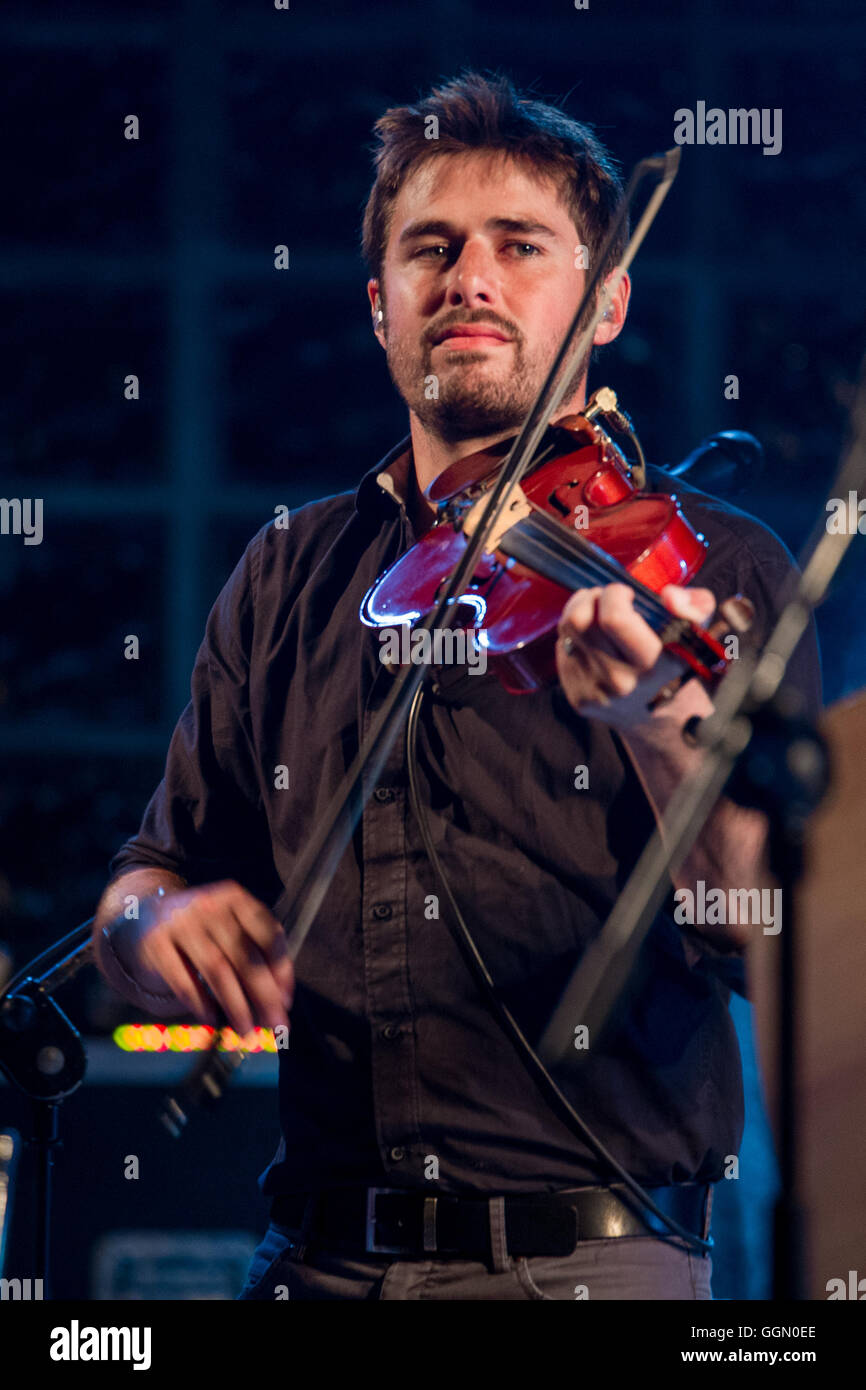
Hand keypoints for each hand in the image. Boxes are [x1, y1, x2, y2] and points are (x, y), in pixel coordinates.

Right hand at [132, 881, 293, 1035]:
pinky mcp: (155, 943)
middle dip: (263, 995)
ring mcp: (181, 922)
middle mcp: (209, 905)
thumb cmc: (202, 928)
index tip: (286, 1000)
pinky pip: (183, 979)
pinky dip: (200, 1003)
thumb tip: (279, 998)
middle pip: (244, 955)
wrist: (145, 915)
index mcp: (235, 898)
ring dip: (236, 1005)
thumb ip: (257, 952)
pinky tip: (212, 1019)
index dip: (281, 969)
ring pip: (217, 969)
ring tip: (246, 1031)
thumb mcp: (230, 926)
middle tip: (275, 1024)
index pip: (267, 934)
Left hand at [556, 582, 715, 729]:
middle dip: (594, 597)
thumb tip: (669, 595)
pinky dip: (572, 634)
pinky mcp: (576, 696)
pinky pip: (562, 647)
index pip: (615, 619)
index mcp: (653, 664)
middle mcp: (621, 681)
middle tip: (606, 597)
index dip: (614, 595)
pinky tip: (590, 637)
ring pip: (567, 628)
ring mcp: (594, 691)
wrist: (656, 719)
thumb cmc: (673, 666)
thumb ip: (696, 606)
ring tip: (596, 609)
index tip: (625, 593)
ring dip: (579, 608)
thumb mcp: (695, 634)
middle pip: (581, 620)